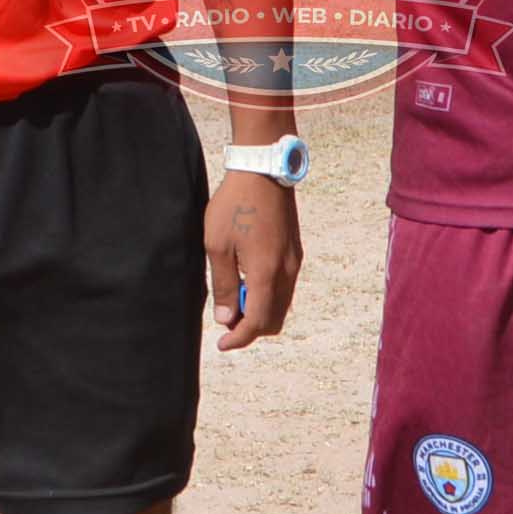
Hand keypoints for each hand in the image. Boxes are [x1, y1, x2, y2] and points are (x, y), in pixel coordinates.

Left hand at [206, 175, 300, 349]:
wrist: (263, 169)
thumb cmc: (234, 204)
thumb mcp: (217, 245)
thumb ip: (224, 285)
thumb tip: (228, 318)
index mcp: (267, 272)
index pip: (258, 321)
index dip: (240, 338)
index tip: (222, 344)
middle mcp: (287, 271)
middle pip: (275, 319)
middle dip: (251, 327)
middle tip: (226, 320)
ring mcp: (294, 261)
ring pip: (282, 304)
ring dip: (260, 310)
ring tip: (234, 298)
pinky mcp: (295, 251)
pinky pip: (285, 287)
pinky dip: (268, 295)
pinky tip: (247, 280)